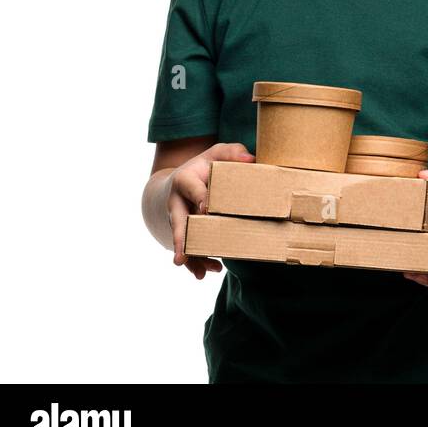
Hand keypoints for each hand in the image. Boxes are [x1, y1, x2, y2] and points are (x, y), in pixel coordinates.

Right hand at [167, 142, 254, 278]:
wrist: (180, 179)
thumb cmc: (206, 166)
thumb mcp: (217, 153)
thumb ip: (233, 152)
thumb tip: (251, 159)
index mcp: (185, 180)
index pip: (193, 189)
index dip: (200, 198)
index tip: (207, 208)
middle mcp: (176, 202)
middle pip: (179, 221)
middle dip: (181, 239)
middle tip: (181, 257)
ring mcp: (177, 219)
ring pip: (182, 240)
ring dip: (192, 256)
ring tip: (202, 272)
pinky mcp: (183, 231)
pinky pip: (187, 248)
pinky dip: (194, 261)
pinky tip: (203, 273)